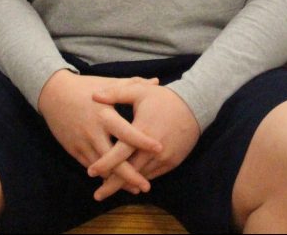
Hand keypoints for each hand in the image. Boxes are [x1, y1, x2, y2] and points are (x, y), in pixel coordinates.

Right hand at [37, 70, 162, 195]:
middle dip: (130, 175)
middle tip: (146, 187)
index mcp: (105, 114)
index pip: (127, 132)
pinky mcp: (74, 150)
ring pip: (101, 169)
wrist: (53, 94)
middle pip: (114, 159)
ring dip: (118, 181)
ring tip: (135, 188)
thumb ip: (133, 84)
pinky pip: (90, 167)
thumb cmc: (86, 87)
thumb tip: (156, 81)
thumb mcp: (109, 84)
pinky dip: (103, 176)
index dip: (143, 141)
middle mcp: (94, 132)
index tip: (159, 148)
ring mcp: (83, 143)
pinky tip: (115, 182)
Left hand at [87, 82, 200, 200]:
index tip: (90, 172)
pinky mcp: (172, 162)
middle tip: (97, 195)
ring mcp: (164, 157)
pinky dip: (141, 179)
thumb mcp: (140, 91)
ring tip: (110, 189)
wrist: (196, 105)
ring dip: (126, 183)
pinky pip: (152, 175)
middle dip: (112, 185)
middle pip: (129, 172)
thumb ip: (116, 93)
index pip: (120, 153)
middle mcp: (153, 149)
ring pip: (141, 176)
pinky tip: (131, 181)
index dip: (104, 163)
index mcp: (142, 131)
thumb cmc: (165, 98)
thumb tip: (94, 96)